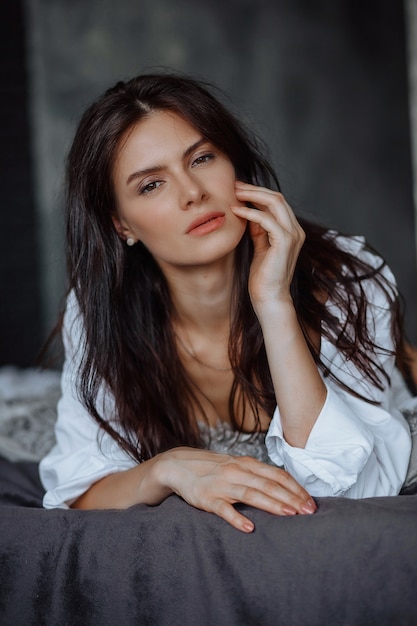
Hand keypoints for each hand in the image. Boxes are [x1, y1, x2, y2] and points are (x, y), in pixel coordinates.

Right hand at [157, 447, 315, 531]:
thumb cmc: (213, 468)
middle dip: (291, 498)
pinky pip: (223, 509)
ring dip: (272, 504)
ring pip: (251, 494)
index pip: (277, 475)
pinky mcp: (207, 498)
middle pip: (269, 484)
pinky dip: (236, 518)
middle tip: (308, 512)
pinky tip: (248, 528)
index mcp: (247, 464)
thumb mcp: (237, 465)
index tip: (311, 502)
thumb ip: (258, 475)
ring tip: (289, 515)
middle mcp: (237, 471)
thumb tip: (286, 487)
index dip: (295, 488)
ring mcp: (222, 485)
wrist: (178, 465)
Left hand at [231, 182, 304, 310]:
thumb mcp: (260, 248)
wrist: (269, 298)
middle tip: (234, 185)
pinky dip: (250, 212)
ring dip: (252, 195)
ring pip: (275, 202)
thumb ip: (259, 231)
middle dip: (254, 189)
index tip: (238, 189)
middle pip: (277, 198)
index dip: (258, 193)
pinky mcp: (284, 242)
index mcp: (292, 231)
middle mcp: (296, 231)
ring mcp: (292, 236)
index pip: (277, 203)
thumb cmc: (263, 277)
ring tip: (234, 193)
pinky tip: (236, 211)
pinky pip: (267, 219)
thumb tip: (249, 213)